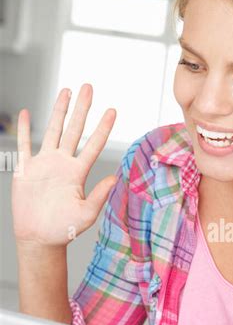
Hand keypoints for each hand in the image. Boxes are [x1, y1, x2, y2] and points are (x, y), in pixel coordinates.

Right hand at [12, 83, 117, 247]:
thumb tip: (115, 178)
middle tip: (89, 87)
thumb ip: (99, 195)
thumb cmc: (65, 229)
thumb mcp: (86, 214)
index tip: (112, 110)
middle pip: (74, 129)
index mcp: (78, 173)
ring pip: (52, 130)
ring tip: (66, 91)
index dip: (103, 127)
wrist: (40, 238)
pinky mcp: (26, 170)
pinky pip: (24, 146)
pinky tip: (26, 114)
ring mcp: (45, 164)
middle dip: (82, 108)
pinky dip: (24, 130)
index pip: (93, 145)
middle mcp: (63, 163)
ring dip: (59, 111)